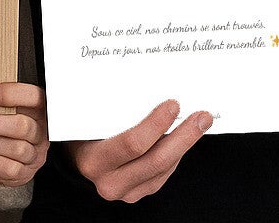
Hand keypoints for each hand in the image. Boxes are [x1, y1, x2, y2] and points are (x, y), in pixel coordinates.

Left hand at [0, 82, 47, 185]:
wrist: (1, 156)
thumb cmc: (2, 127)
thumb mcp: (4, 110)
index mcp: (39, 110)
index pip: (34, 97)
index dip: (10, 94)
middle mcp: (41, 132)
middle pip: (23, 126)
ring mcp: (35, 154)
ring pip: (16, 148)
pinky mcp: (24, 172)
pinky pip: (8, 167)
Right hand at [68, 99, 210, 202]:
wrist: (76, 158)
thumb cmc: (82, 131)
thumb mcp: (88, 119)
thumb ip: (110, 109)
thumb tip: (150, 86)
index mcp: (94, 161)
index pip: (132, 144)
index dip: (156, 124)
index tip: (173, 104)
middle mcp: (110, 183)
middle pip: (156, 160)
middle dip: (184, 136)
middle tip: (202, 115)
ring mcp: (127, 192)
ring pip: (165, 168)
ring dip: (186, 144)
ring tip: (201, 122)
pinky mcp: (140, 193)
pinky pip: (165, 174)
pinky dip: (177, 153)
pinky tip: (185, 136)